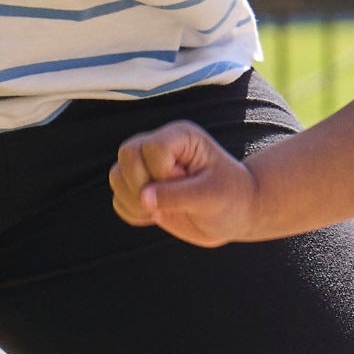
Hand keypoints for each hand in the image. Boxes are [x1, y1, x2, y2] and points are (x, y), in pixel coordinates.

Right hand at [109, 119, 259, 246]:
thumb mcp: (211, 196)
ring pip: (116, 176)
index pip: (153, 147)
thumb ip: (177, 195)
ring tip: (160, 212)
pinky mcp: (143, 189)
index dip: (163, 172)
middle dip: (140, 184)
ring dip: (133, 201)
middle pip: (127, 153)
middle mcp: (161, 147)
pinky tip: (157, 217)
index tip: (188, 183)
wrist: (236, 214)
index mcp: (181, 137)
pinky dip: (132, 213)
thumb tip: (142, 198)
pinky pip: (118, 200)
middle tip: (167, 201)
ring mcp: (149, 168)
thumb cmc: (232, 198)